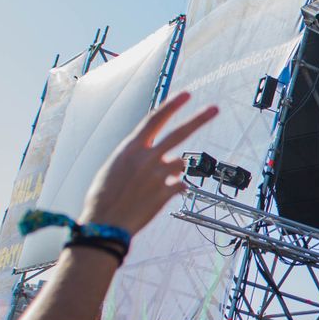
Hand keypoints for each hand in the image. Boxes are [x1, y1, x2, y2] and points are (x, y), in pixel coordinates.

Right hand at [80, 93, 218, 234]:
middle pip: (179, 133)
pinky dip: (175, 189)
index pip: (154, 119)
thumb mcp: (114, 167)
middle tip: (215, 108)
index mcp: (130, 148)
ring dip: (173, 170)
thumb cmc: (103, 196)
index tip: (186, 95)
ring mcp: (158, 176)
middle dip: (198, 119)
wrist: (105, 224)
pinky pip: (181, 186)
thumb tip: (157, 154)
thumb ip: (137, 156)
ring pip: (180, 164)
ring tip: (155, 183)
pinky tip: (162, 196)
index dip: (172, 106)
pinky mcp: (165, 194)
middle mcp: (146, 158)